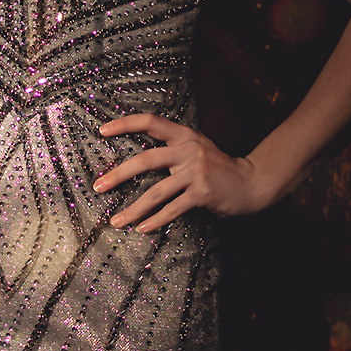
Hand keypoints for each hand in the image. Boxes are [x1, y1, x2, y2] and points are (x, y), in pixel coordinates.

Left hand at [93, 115, 268, 230]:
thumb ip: (173, 149)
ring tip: (117, 221)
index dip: (125, 124)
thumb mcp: (197, 149)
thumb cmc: (219, 169)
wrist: (252, 182)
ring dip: (134, 208)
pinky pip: (173, 208)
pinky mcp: (202, 192)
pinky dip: (155, 220)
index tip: (102, 130)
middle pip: (145, 160)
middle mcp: (189, 149)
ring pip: (157, 191)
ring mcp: (196, 171)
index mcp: (184, 135)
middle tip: (98, 186)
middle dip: (118, 174)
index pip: (151, 122)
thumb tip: (136, 162)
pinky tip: (142, 228)